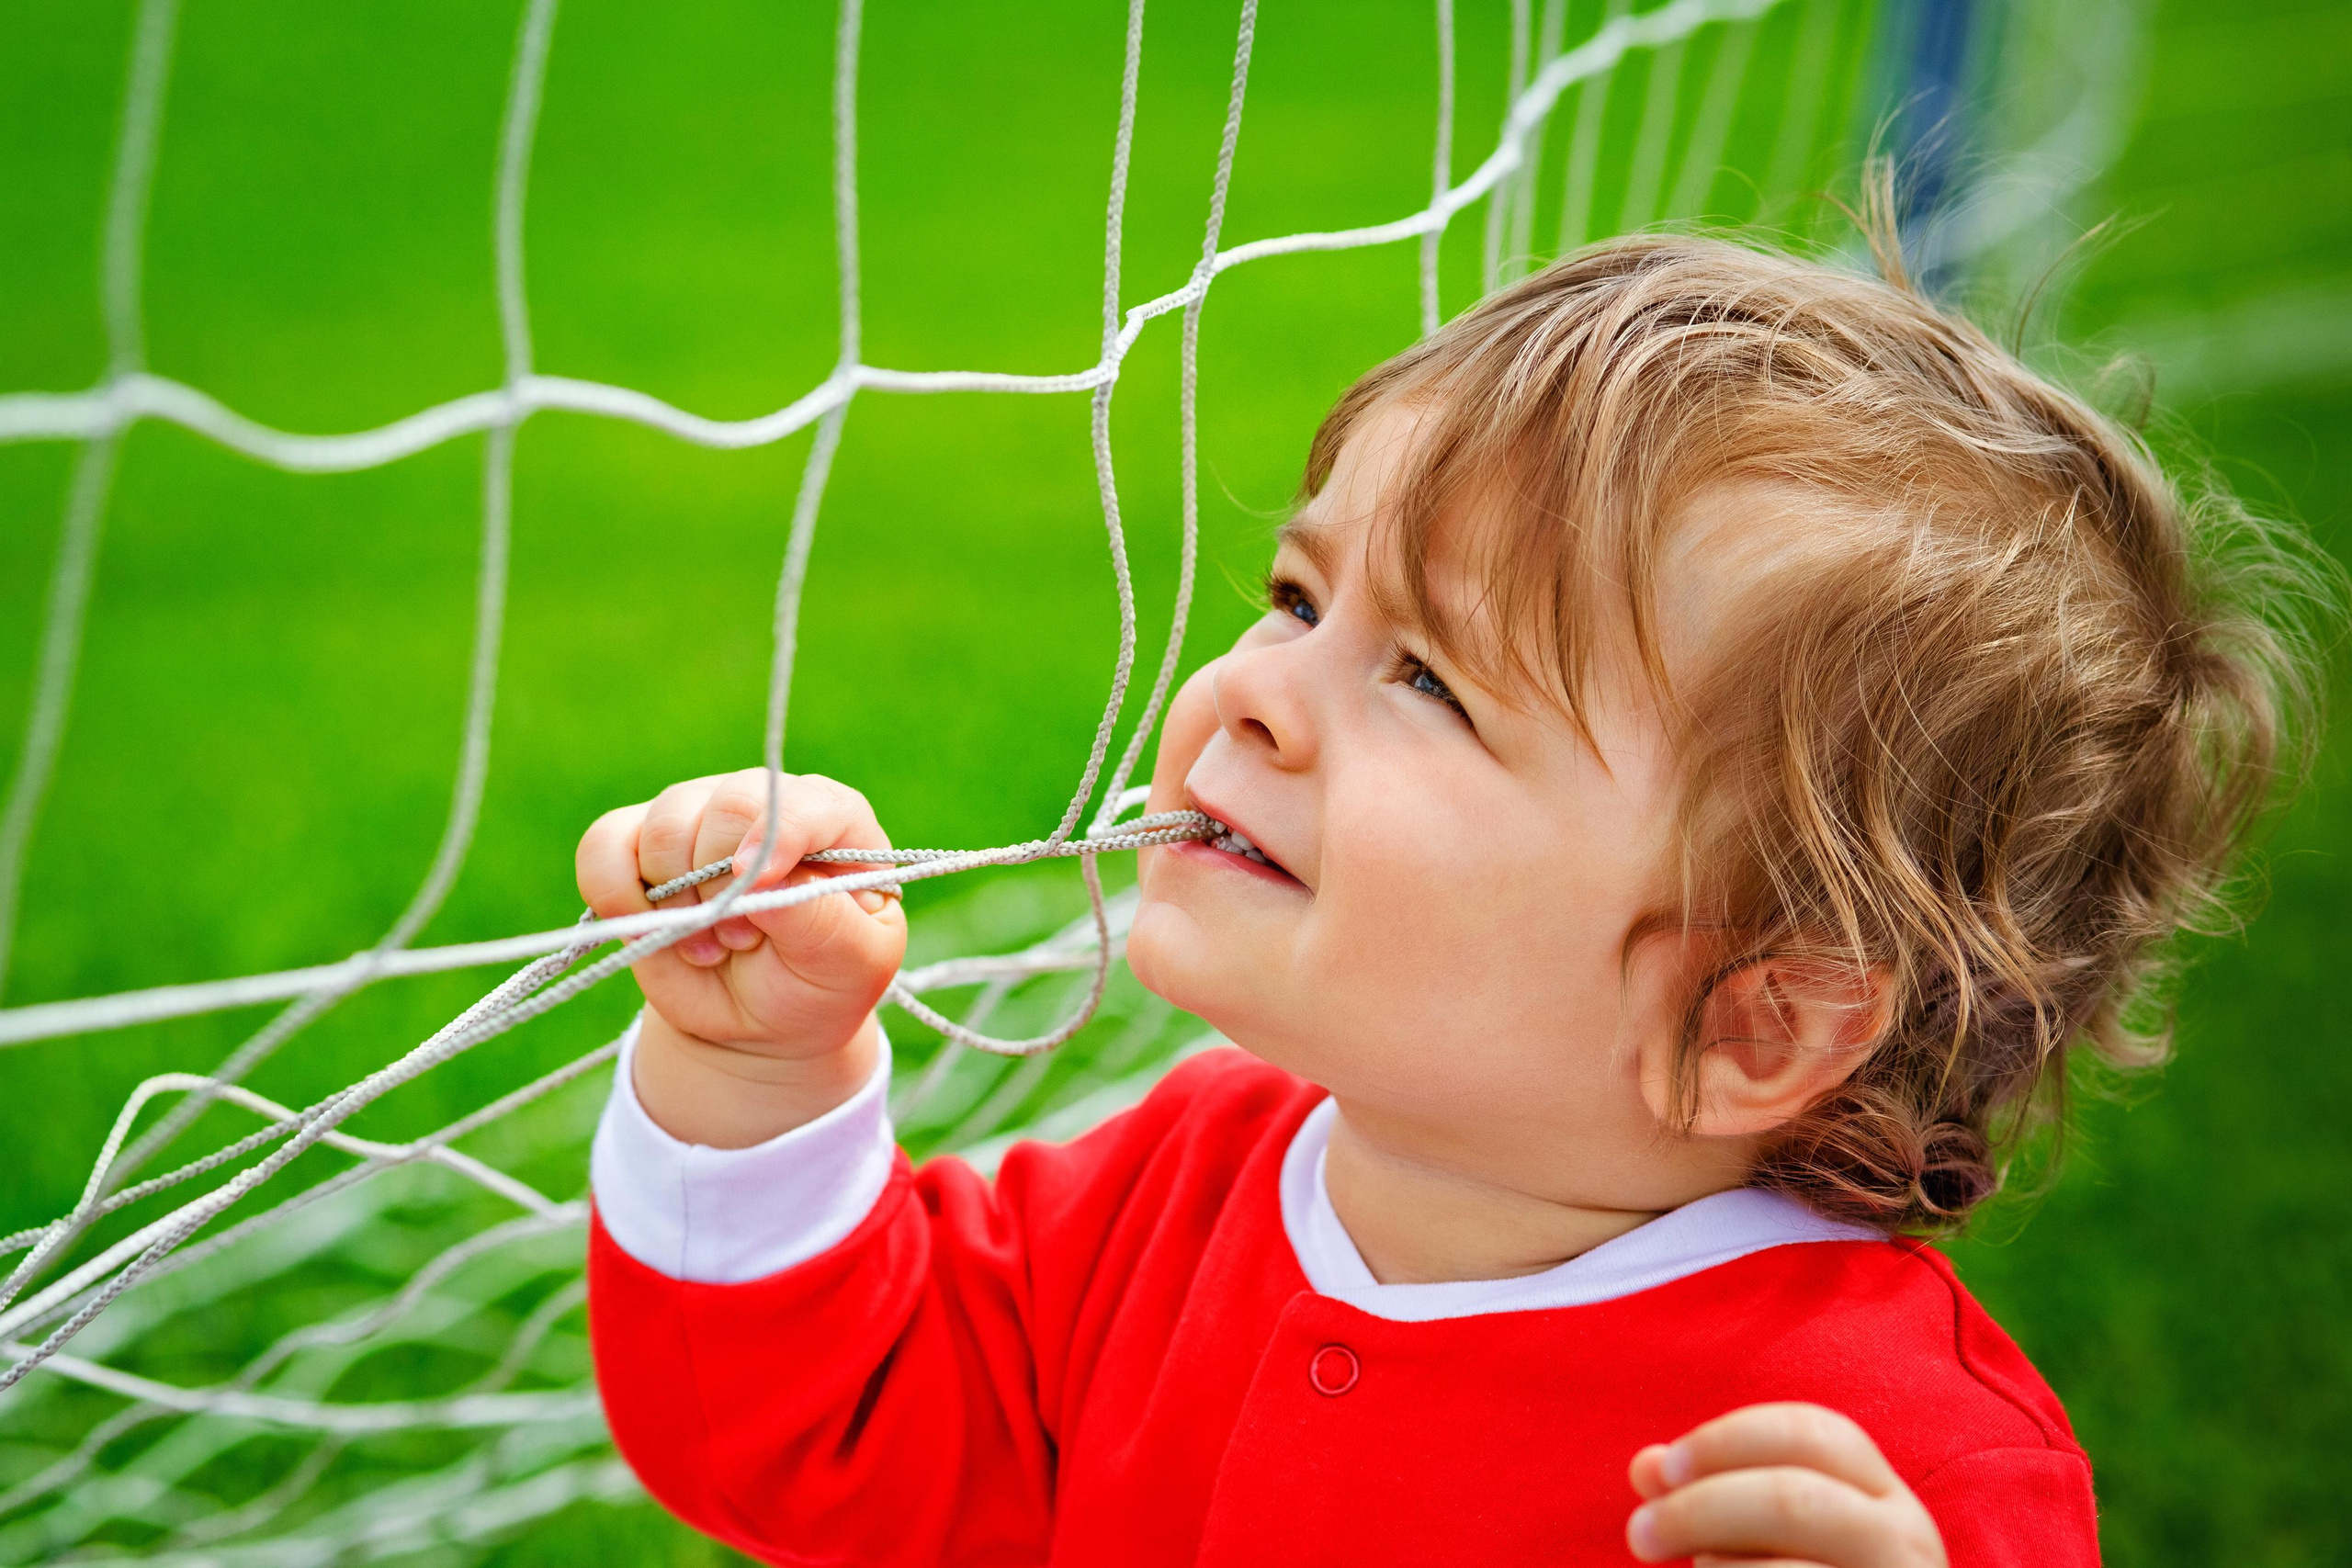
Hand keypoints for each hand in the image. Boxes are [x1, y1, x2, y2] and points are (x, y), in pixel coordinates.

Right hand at [576, 769, 906, 1145]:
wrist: (760, 1022)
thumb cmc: (819, 982)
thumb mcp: (850, 965)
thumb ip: (821, 919)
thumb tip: (761, 879)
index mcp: (831, 819)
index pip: (804, 802)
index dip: (776, 839)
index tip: (757, 891)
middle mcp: (761, 805)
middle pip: (727, 805)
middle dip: (725, 887)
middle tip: (740, 940)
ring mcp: (696, 817)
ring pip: (663, 825)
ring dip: (678, 900)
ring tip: (708, 946)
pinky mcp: (637, 845)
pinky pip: (603, 845)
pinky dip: (615, 893)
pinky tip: (649, 928)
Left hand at [1626, 1403, 1946, 1567]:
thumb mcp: (1764, 1534)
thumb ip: (1712, 1496)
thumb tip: (1646, 1468)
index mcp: (1881, 1493)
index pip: (1810, 1432)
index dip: (1727, 1440)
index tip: (1666, 1468)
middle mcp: (1904, 1538)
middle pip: (1791, 1498)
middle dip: (1699, 1509)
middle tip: (1639, 1536)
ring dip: (1718, 1566)